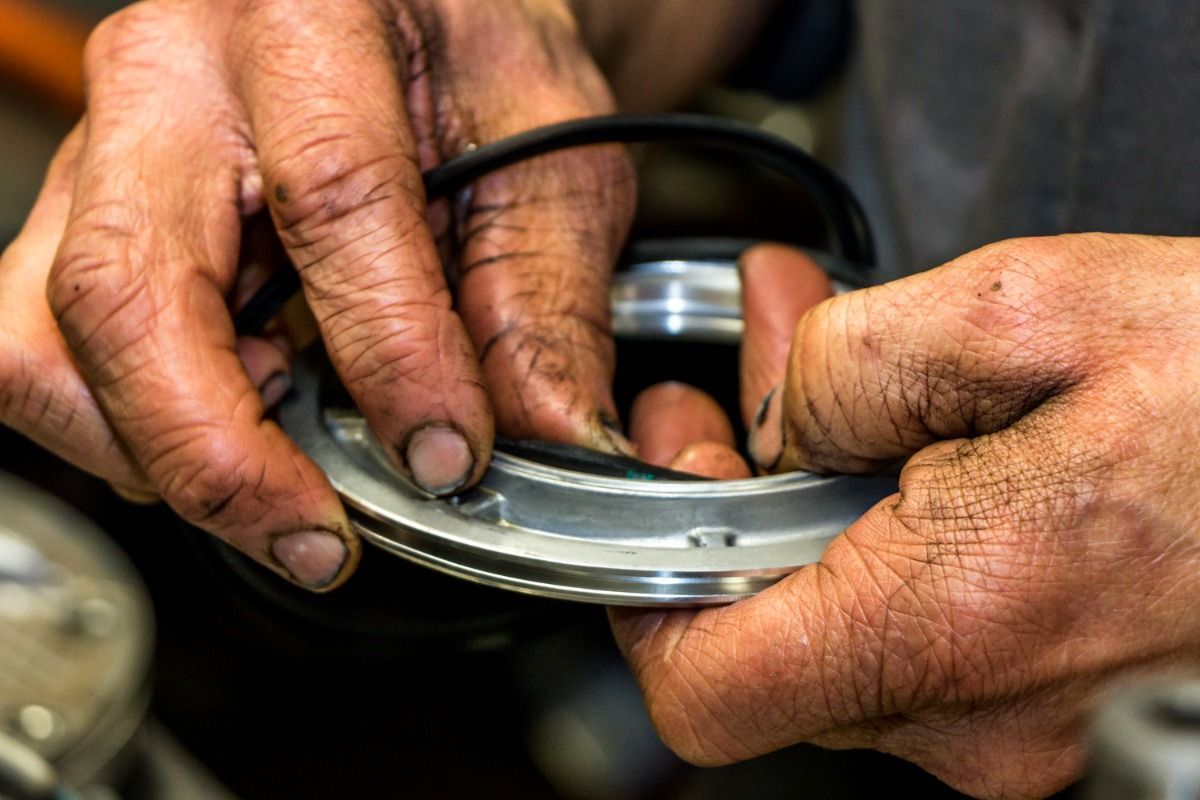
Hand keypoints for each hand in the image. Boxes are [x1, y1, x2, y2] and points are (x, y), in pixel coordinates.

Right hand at [0, 0, 634, 589]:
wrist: (413, 13)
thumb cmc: (473, 59)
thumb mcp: (553, 156)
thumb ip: (547, 302)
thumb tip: (548, 439)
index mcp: (309, 25)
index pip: (332, 204)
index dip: (391, 356)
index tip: (447, 456)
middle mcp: (174, 78)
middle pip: (125, 291)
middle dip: (219, 455)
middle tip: (321, 539)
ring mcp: (108, 149)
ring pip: (43, 340)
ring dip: (154, 451)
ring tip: (279, 484)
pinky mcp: (87, 216)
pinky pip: (44, 351)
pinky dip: (128, 427)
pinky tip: (234, 429)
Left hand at [612, 235, 1199, 797]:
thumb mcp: (1025, 308)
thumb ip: (851, 360)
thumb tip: (778, 414)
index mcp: (955, 620)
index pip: (708, 689)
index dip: (649, 591)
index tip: (671, 478)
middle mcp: (979, 709)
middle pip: (765, 637)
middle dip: (735, 503)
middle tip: (740, 393)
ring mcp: (1014, 721)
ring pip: (836, 623)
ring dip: (808, 508)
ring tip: (829, 394)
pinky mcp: (1043, 697)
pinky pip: (908, 626)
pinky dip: (879, 537)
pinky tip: (904, 447)